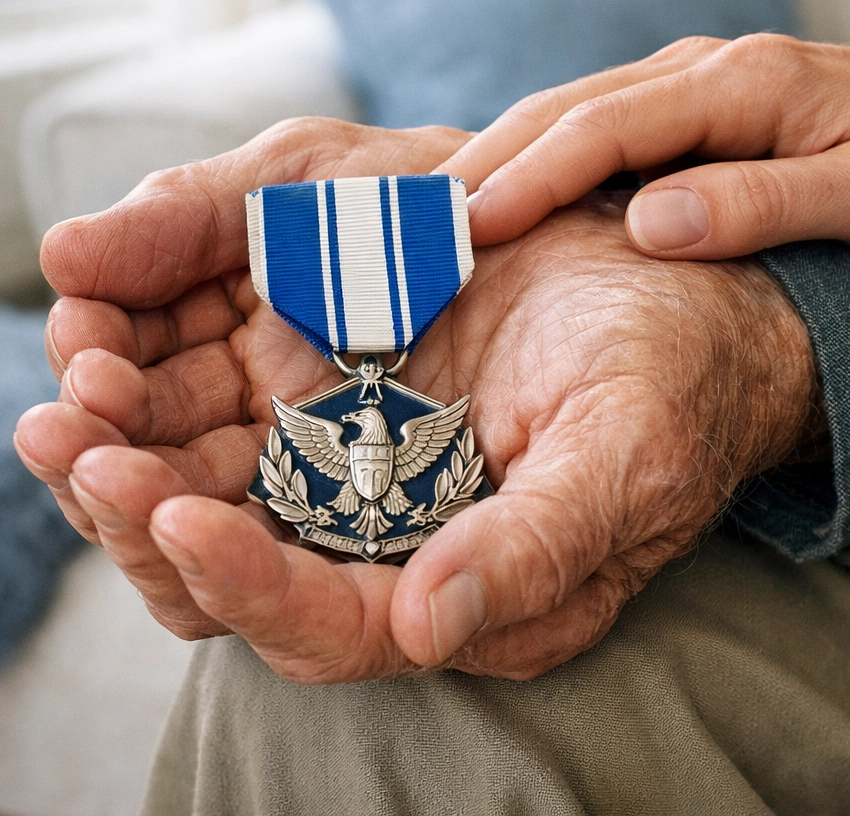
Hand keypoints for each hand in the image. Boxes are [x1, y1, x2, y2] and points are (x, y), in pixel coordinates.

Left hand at [16, 122, 817, 681]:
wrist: (690, 309)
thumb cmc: (676, 385)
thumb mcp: (624, 457)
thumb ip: (536, 546)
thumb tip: (431, 629)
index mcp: (470, 585)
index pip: (327, 622)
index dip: (241, 582)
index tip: (166, 509)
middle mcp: (404, 543)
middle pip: (242, 568)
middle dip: (141, 513)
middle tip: (70, 429)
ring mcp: (373, 469)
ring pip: (220, 490)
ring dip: (133, 444)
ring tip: (73, 376)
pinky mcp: (356, 399)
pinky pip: (239, 411)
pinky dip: (173, 382)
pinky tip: (125, 332)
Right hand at [444, 29, 849, 257]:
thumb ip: (761, 204)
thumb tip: (649, 226)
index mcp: (739, 85)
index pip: (605, 129)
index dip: (529, 176)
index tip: (466, 226)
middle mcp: (703, 72)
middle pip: (568, 109)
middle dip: (487, 160)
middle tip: (415, 218)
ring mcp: (696, 85)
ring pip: (575, 113)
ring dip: (505, 156)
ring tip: (442, 209)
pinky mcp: (698, 109)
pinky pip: (603, 128)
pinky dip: (546, 159)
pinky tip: (514, 192)